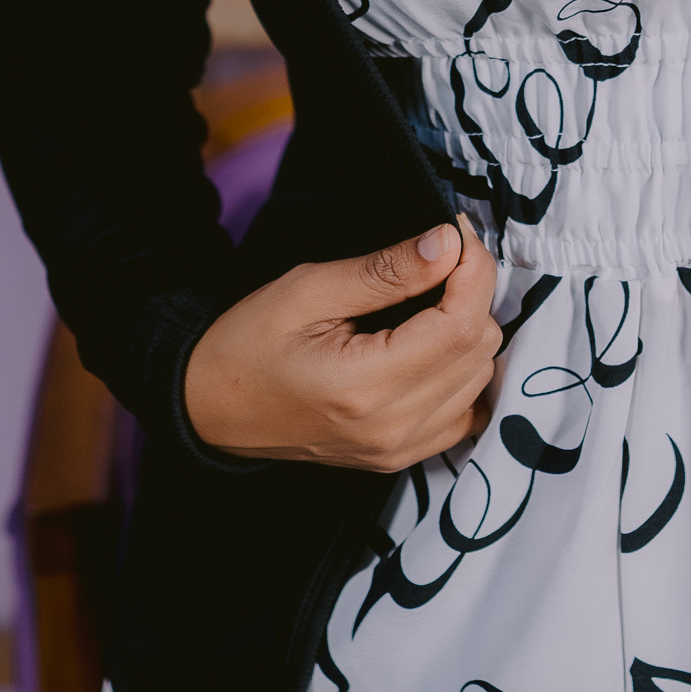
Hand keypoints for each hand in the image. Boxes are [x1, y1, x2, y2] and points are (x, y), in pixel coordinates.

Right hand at [184, 218, 501, 469]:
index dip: (473, 269)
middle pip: (479, 350)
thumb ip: (384, 270)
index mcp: (365, 386)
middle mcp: (391, 428)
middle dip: (472, 293)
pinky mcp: (400, 457)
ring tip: (429, 301)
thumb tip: (447, 244)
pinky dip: (462, 372)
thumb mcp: (308, 289)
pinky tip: (433, 345)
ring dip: (468, 330)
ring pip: (480, 378)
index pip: (460, 324)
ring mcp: (398, 450)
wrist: (211, 406)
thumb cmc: (248, 344)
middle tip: (438, 260)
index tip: (456, 234)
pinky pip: (465, 411)